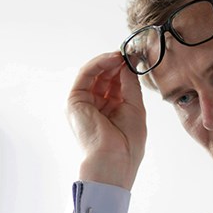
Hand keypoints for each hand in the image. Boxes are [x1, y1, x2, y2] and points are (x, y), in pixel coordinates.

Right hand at [67, 52, 146, 190]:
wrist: (113, 160)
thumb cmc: (127, 143)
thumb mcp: (134, 107)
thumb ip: (130, 84)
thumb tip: (128, 62)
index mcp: (110, 112)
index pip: (115, 84)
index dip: (125, 70)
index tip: (137, 58)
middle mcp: (95, 107)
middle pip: (104, 77)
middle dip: (118, 63)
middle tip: (131, 53)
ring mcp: (84, 104)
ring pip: (94, 73)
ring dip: (108, 61)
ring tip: (122, 55)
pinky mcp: (75, 101)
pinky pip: (85, 75)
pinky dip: (98, 63)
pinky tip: (112, 59)